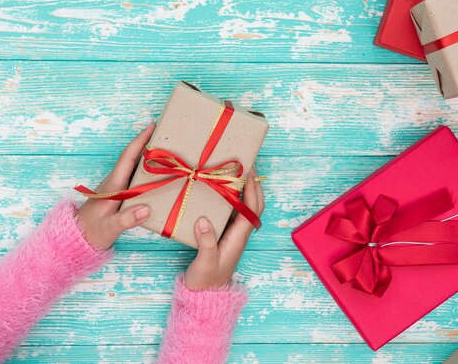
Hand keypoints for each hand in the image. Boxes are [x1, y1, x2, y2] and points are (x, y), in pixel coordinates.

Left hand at [76, 123, 155, 250]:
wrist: (77, 239)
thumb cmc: (91, 232)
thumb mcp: (109, 228)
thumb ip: (126, 220)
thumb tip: (145, 210)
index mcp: (113, 185)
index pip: (128, 157)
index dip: (140, 141)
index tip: (152, 126)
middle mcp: (115, 181)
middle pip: (133, 157)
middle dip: (148, 143)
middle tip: (167, 134)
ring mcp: (117, 187)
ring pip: (135, 165)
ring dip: (149, 155)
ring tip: (167, 149)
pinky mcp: (120, 193)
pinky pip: (136, 176)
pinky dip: (147, 168)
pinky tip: (158, 172)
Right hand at [184, 168, 264, 289]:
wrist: (204, 295)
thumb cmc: (207, 280)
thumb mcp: (205, 261)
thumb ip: (206, 242)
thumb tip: (204, 220)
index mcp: (239, 236)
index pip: (253, 208)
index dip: (252, 189)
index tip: (247, 170)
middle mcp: (239, 231)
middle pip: (253, 203)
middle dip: (252, 182)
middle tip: (244, 162)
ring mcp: (232, 232)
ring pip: (242, 205)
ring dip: (241, 187)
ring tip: (231, 169)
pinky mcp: (222, 233)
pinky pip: (230, 210)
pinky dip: (228, 196)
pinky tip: (217, 187)